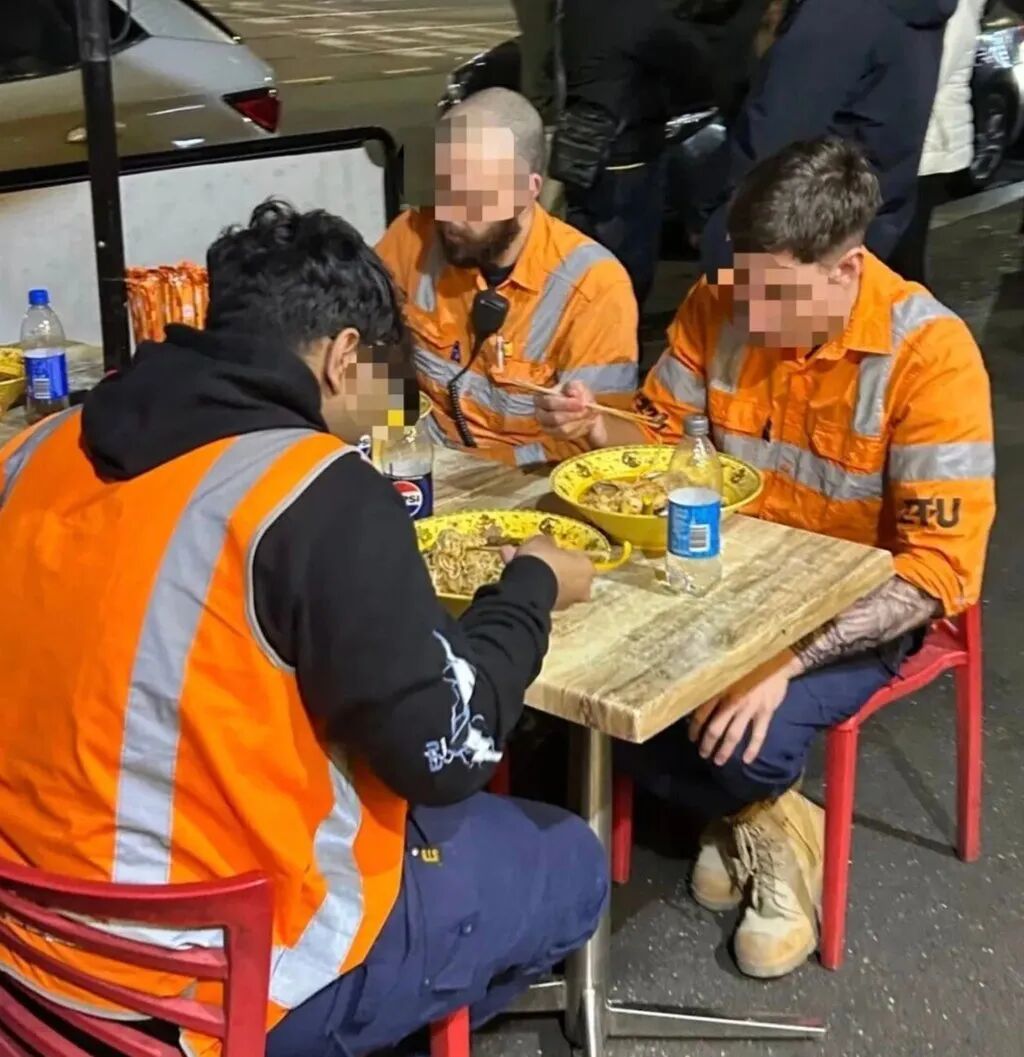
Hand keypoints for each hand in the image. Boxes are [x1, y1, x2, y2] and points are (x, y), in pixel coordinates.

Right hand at [504, 534, 594, 609]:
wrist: (528, 586)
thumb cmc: (543, 559)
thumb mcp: (542, 541)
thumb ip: (547, 543)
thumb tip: (546, 544)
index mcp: (587, 567)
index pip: (576, 558)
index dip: (561, 553)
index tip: (548, 550)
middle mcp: (582, 587)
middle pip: (564, 574)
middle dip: (547, 565)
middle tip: (531, 556)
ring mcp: (567, 601)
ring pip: (550, 583)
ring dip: (535, 574)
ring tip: (514, 561)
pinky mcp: (550, 610)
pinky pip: (539, 592)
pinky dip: (528, 585)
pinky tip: (512, 575)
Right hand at [534, 381, 607, 447]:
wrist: (582, 409)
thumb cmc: (576, 395)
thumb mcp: (577, 386)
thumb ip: (574, 387)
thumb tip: (572, 393)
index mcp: (541, 399)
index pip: (549, 402)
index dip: (565, 403)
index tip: (581, 403)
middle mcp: (541, 414)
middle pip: (554, 418)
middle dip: (573, 415)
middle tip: (587, 410)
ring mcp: (547, 427)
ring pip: (563, 429)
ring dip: (579, 422)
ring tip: (589, 415)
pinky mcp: (556, 436)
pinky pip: (569, 436)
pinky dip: (581, 429)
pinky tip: (588, 421)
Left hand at [688, 651, 801, 765]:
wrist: (776, 661)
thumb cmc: (747, 667)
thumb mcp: (726, 674)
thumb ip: (715, 690)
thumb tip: (697, 705)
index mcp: (720, 690)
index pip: (702, 714)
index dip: (695, 729)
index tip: (691, 738)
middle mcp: (732, 700)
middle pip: (715, 729)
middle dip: (707, 744)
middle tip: (703, 755)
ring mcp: (750, 708)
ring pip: (733, 735)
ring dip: (725, 751)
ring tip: (719, 761)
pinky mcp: (766, 712)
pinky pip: (758, 735)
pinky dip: (752, 749)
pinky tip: (747, 760)